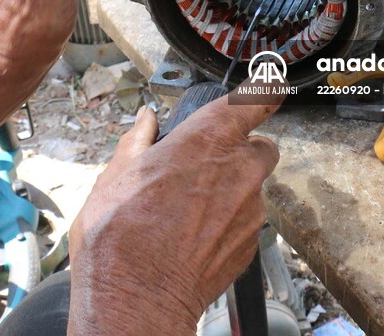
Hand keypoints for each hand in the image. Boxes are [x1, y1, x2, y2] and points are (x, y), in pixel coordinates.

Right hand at [67, 90, 280, 334]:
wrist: (137, 296)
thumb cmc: (121, 233)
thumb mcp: (117, 173)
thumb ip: (139, 140)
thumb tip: (146, 120)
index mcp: (207, 138)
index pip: (254, 100)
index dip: (262, 92)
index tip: (266, 87)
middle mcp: (239, 168)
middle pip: (261, 146)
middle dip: (242, 150)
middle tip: (208, 163)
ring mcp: (250, 209)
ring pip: (254, 187)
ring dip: (233, 190)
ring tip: (191, 209)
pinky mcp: (250, 244)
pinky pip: (247, 222)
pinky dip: (229, 223)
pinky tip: (196, 235)